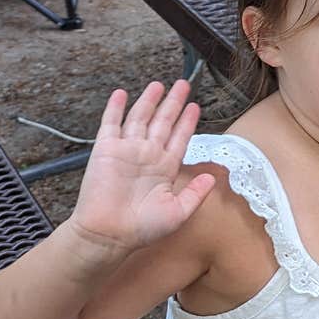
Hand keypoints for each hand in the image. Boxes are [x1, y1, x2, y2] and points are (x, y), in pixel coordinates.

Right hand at [67, 80, 215, 258]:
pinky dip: (115, 108)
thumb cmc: (142, 228)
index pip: (180, 138)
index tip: (195, 106)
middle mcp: (148, 155)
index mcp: (165, 168)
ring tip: (158, 85)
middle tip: (183, 84)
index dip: (188, 122)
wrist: (108, 234)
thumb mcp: (178, 212)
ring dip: (149, 100)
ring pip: (141, 118)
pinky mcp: (106, 150)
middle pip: (163, 122)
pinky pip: (111, 123)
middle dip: (173, 103)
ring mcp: (127, 150)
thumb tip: (212, 176)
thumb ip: (196, 193)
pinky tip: (122, 93)